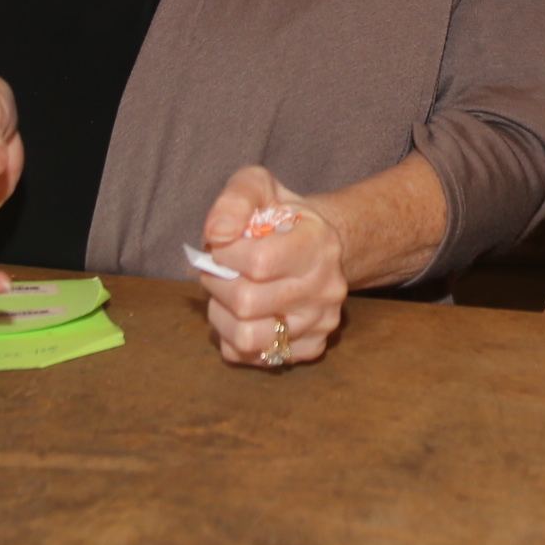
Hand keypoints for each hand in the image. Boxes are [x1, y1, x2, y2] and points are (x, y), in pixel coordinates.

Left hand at [195, 165, 345, 367]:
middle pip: (248, 303)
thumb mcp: (258, 187)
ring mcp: (321, 322)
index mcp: (319, 242)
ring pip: (247, 339)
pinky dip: (233, 337)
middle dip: (218, 284)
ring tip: (228, 294)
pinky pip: (252, 358)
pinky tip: (243, 314)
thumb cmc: (280, 216)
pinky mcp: (311, 348)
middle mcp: (327, 287)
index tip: (222, 244)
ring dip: (222, 316)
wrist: (317, 247)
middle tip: (220, 270)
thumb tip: (217, 234)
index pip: (259, 262)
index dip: (226, 255)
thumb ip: (235, 200)